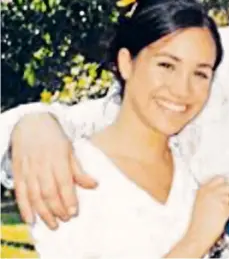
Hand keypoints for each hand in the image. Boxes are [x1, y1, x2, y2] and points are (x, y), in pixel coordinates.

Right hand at [11, 113, 97, 228]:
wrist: (30, 122)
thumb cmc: (54, 137)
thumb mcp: (70, 149)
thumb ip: (79, 170)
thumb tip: (94, 185)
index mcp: (58, 158)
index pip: (64, 183)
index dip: (69, 199)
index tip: (74, 212)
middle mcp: (42, 165)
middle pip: (49, 192)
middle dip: (57, 209)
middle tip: (65, 220)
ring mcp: (28, 169)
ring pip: (34, 196)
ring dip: (43, 212)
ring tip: (53, 224)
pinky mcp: (17, 172)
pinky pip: (20, 193)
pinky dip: (24, 208)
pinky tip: (31, 220)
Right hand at [185, 176, 228, 252]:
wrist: (197, 235)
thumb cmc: (198, 221)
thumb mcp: (198, 201)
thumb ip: (207, 192)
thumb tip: (219, 189)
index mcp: (203, 189)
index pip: (219, 178)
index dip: (223, 183)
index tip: (225, 187)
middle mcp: (211, 193)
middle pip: (227, 185)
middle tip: (226, 198)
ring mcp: (218, 201)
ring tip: (223, 208)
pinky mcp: (224, 210)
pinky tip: (226, 214)